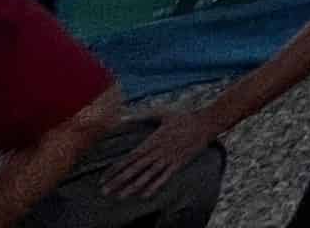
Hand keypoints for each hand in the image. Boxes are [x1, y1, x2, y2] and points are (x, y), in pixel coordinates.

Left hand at [105, 108, 219, 198]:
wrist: (206, 122)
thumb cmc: (184, 116)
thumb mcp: (162, 113)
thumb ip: (142, 116)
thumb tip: (123, 117)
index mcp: (152, 140)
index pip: (129, 157)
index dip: (115, 168)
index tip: (103, 178)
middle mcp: (158, 151)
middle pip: (134, 169)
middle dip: (118, 181)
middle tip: (104, 191)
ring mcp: (168, 158)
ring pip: (147, 175)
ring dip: (132, 187)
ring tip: (120, 197)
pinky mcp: (179, 163)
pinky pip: (165, 177)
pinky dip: (155, 186)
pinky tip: (145, 195)